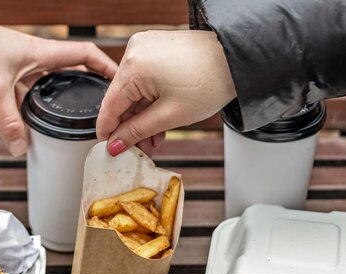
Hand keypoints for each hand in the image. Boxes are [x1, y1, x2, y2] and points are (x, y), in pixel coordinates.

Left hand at [0, 11, 117, 155]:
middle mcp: (38, 57)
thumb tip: (20, 147)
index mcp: (44, 53)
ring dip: (63, 95)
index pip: (86, 55)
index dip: (106, 66)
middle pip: (74, 69)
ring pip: (52, 80)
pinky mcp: (11, 71)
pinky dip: (38, 102)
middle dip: (89, 85)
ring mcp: (25, 64)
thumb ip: (8, 120)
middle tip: (101, 105)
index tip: (120, 80)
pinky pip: (32, 88)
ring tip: (75, 115)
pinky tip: (36, 119)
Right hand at [97, 30, 235, 155]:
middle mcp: (135, 52)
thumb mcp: (169, 116)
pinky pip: (144, 80)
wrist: (238, 60)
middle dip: (131, 127)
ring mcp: (145, 48)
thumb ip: (137, 131)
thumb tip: (116, 144)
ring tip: (153, 139)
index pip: (109, 107)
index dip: (109, 132)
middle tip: (137, 149)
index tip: (110, 149)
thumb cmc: (212, 80)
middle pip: (121, 99)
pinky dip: (149, 100)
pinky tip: (158, 121)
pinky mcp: (155, 49)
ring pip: (133, 91)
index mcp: (133, 66)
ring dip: (142, 117)